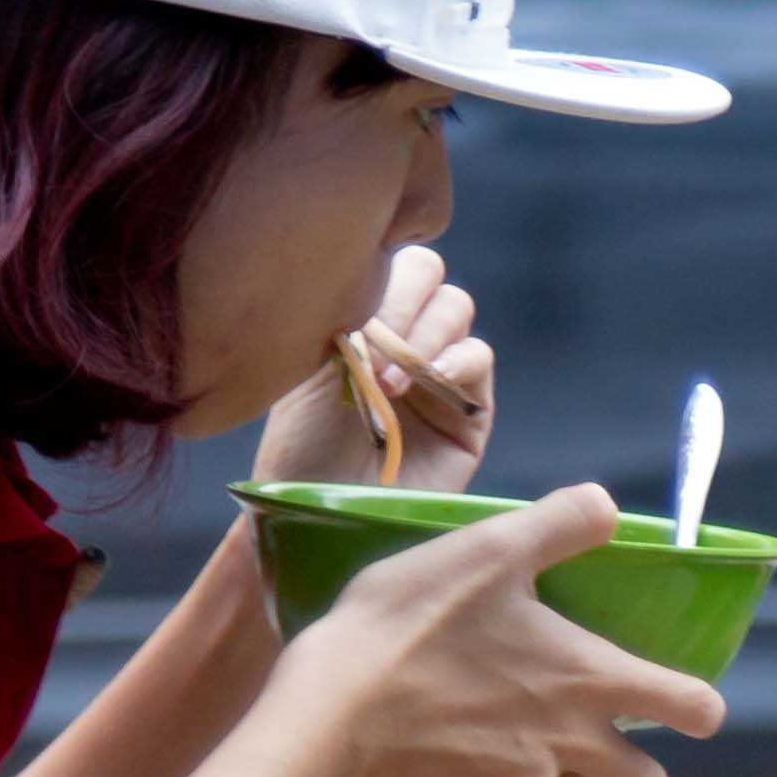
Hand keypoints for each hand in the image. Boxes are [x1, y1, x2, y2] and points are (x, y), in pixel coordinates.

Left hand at [252, 245, 497, 493]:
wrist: (321, 518)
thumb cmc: (298, 454)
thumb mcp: (302, 372)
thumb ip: (341, 317)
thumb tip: (370, 274)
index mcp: (358, 318)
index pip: (385, 257)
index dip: (375, 271)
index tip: (344, 314)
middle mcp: (402, 336)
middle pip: (428, 272)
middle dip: (400, 298)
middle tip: (372, 341)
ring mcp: (439, 370)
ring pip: (455, 308)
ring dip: (421, 335)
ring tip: (386, 383)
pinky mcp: (471, 410)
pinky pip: (478, 357)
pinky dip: (454, 360)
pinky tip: (423, 383)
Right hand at [285, 484, 723, 776]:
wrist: (324, 710)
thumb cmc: (410, 621)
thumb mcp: (489, 545)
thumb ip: (563, 521)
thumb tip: (608, 508)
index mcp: (588, 682)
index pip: (697, 711)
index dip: (699, 705)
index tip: (685, 700)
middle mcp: (569, 750)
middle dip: (634, 763)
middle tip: (595, 728)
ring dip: (550, 767)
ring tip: (496, 719)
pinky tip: (443, 743)